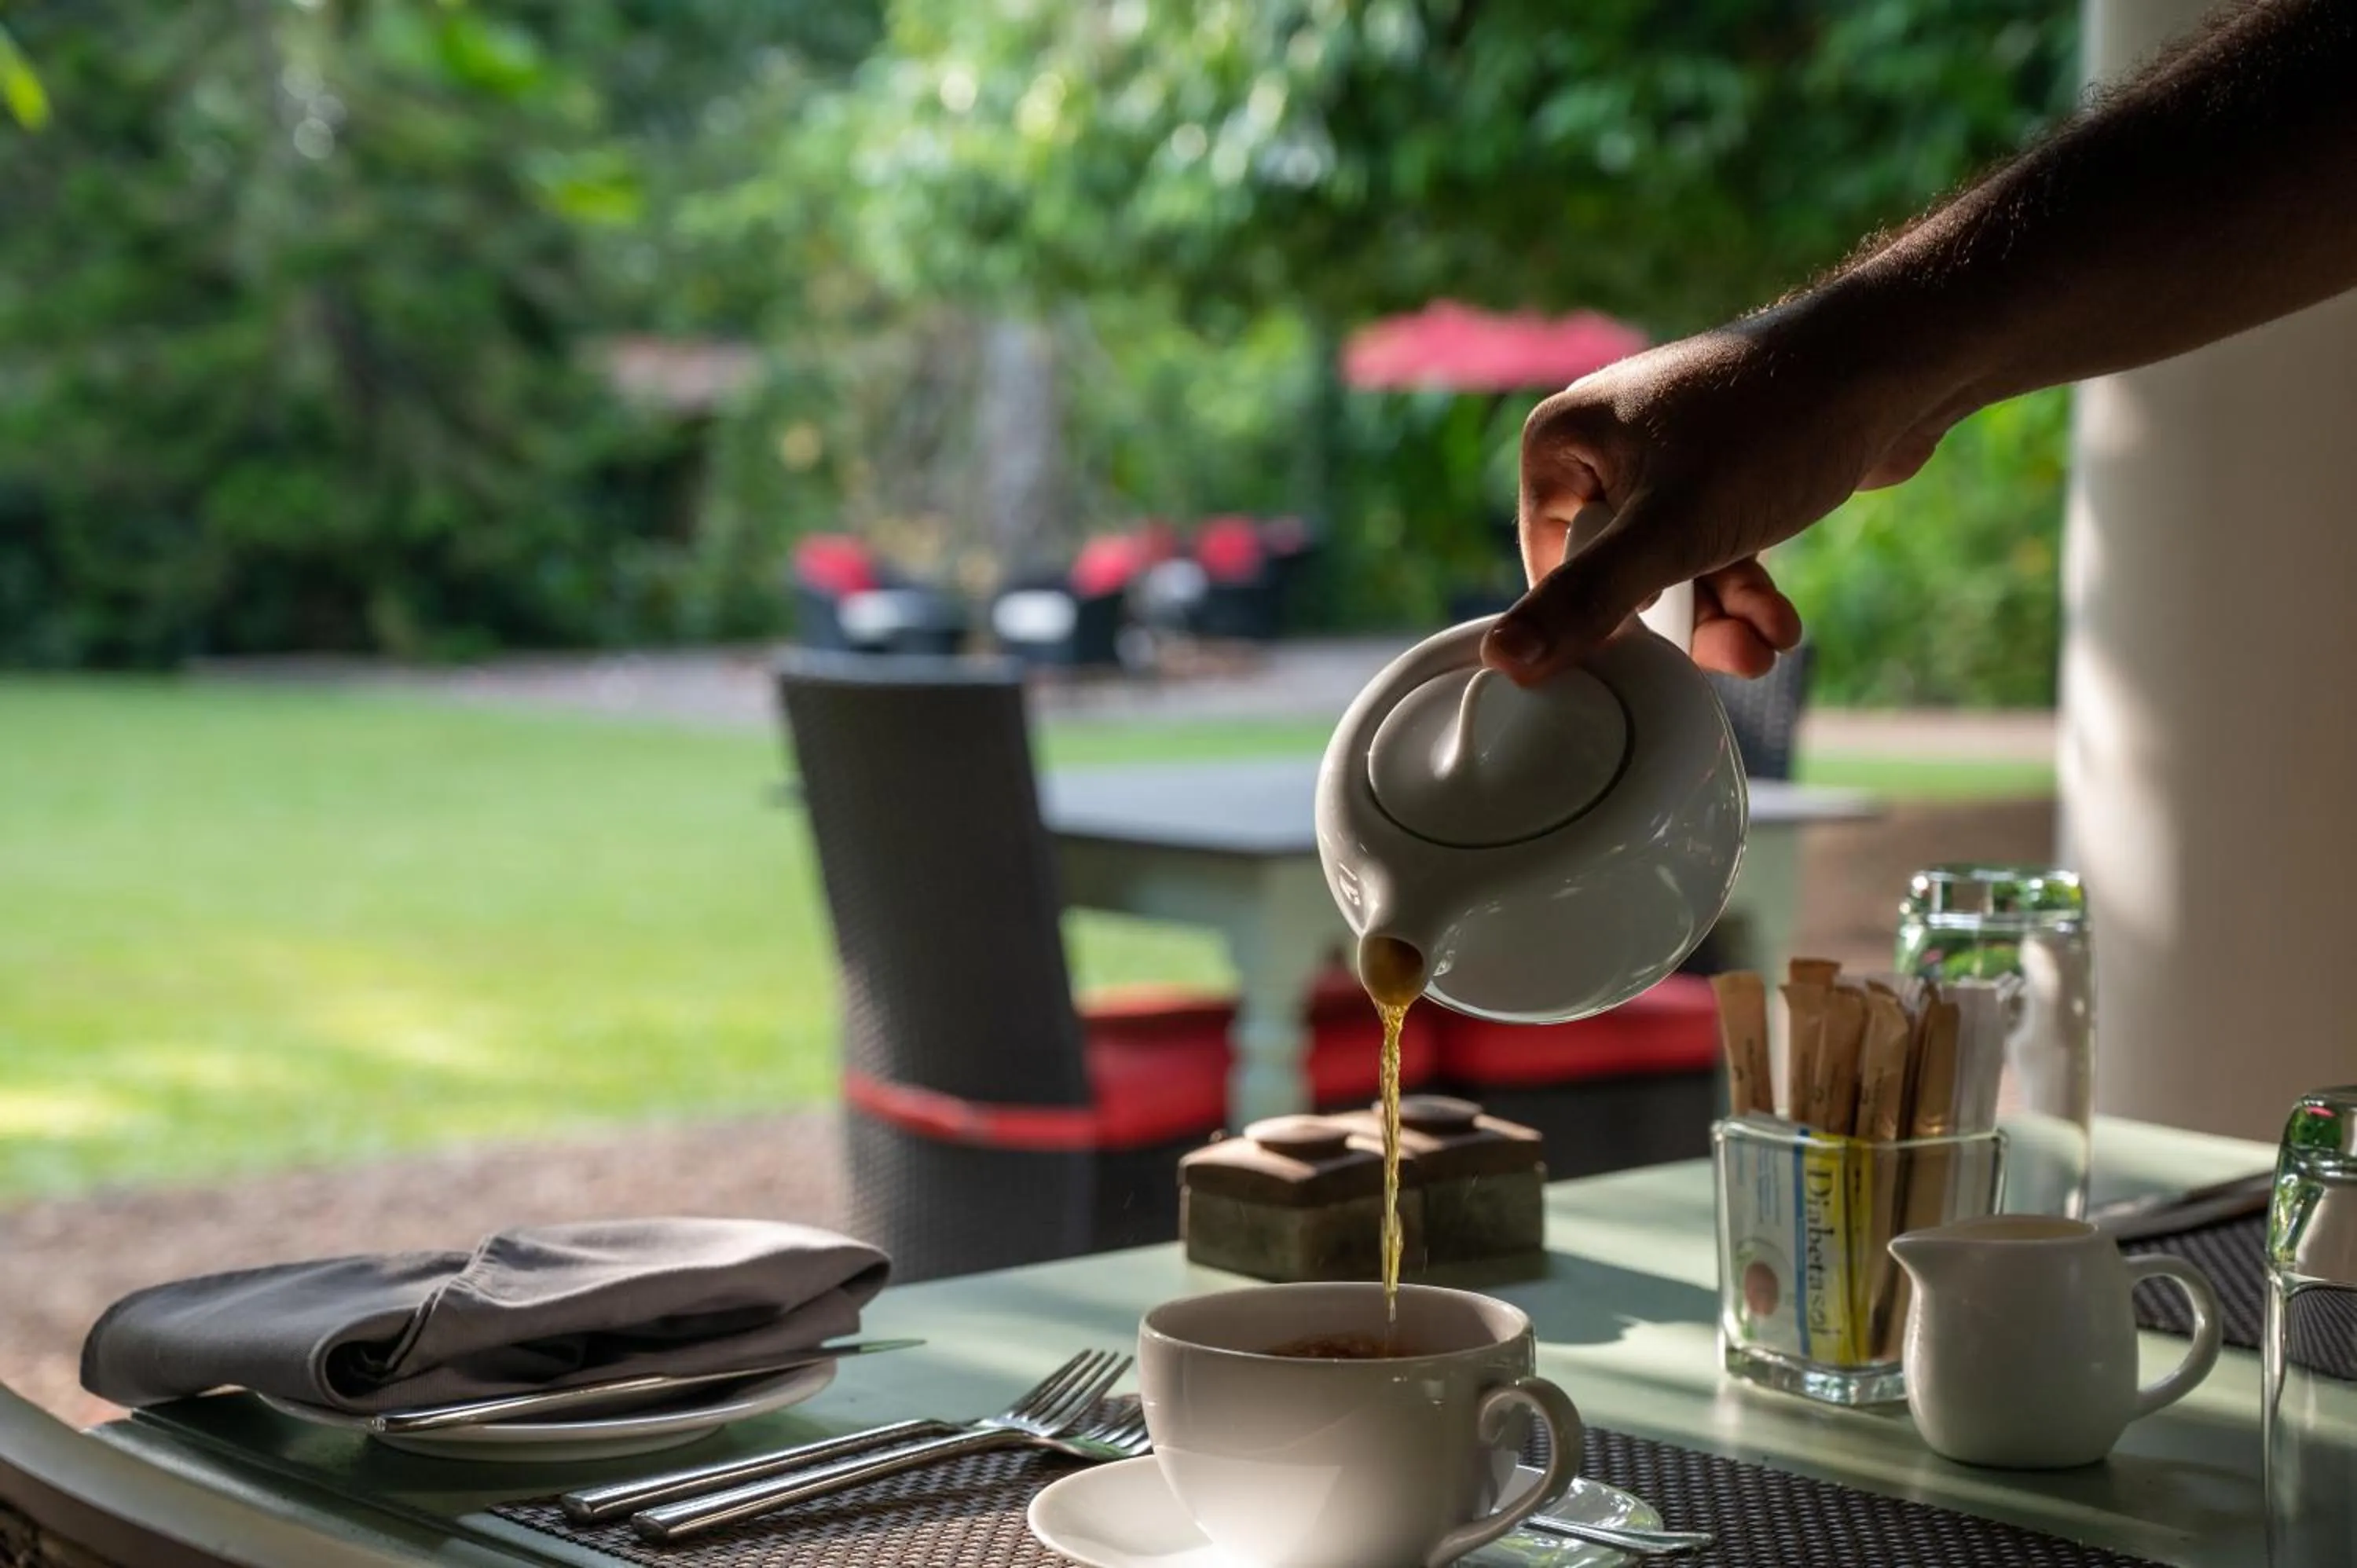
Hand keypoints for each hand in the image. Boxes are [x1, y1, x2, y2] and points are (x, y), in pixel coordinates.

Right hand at [1482, 309, 1968, 681]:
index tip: (1653, 656)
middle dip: (1683, 625)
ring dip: (1723, 617)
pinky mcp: (1723, 468)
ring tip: (1767, 646)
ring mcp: (1667, 455)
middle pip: (1618, 574)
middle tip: (1733, 657)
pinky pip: (1714, 547)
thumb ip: (1584, 601)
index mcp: (1562, 442)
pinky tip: (1780, 623)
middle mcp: (1605, 442)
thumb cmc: (1771, 431)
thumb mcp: (1668, 534)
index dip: (1601, 621)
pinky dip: (1745, 588)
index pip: (1548, 566)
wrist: (1894, 364)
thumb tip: (1502, 660)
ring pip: (1675, 568)